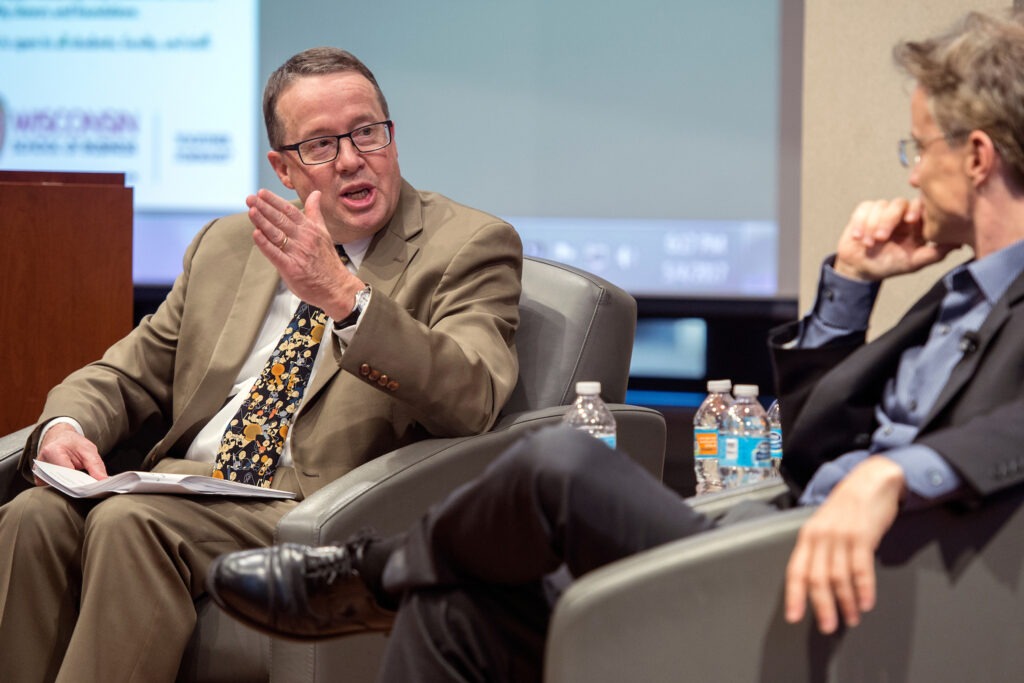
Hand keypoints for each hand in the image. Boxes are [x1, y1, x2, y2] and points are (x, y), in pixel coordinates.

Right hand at [35, 423, 107, 484]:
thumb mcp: (88, 450)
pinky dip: (64, 488)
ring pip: (57, 487)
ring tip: (83, 486)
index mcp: (53, 451)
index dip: (81, 482)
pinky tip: (73, 486)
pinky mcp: (39, 479)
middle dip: (78, 487)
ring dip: (71, 488)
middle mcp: (41, 463)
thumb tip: (103, 480)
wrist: (60, 439)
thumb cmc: (73, 444)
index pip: (67, 473)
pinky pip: (53, 488)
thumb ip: (96, 466)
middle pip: (61, 482)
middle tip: (92, 489)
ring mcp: (38, 473)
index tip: (94, 487)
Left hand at [247, 189, 363, 319]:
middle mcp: (304, 239)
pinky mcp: (292, 268)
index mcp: (311, 229)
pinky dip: (265, 244)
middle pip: (281, 220)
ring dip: (262, 222)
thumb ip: (315, 213)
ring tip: (251, 211)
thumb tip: (315, 193)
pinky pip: (276, 254)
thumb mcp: (324, 233)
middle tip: (250, 197)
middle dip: (264, 207)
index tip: (261, 192)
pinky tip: (256, 234)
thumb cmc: (327, 261)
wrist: (337, 287)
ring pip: (276, 234)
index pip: (290, 211)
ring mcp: (298, 253)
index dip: (275, 201)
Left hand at [784, 456, 905, 633]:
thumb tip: (818, 583)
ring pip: (839, 577)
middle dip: (822, 606)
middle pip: (817, 578)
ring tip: (851, 618)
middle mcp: (821, 536)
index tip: (794, 616)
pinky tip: (866, 602)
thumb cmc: (847, 507)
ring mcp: (841, 536)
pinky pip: (861, 568)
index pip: (795, 570)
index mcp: (808, 536)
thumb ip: (820, 550)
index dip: (793, 595)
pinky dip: (864, 588)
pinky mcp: (862, 536)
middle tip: (828, 626)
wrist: (870, 480)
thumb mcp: (825, 525)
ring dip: (846, 602)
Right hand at [834, 198, 955, 281]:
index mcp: (915, 223)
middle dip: (889, 220)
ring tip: (868, 244)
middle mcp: (900, 214)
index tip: (912, 220)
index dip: (917, 209)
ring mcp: (882, 211)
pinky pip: (864, 209)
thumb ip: (936, 253)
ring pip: (880, 206)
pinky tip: (859, 237)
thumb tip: (959, 243)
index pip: (920, 206)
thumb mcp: (914, 263)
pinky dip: (860, 223)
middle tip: (881, 238)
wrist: (861, 269)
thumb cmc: (890, 265)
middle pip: (899, 204)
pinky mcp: (865, 211)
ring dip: (871, 226)